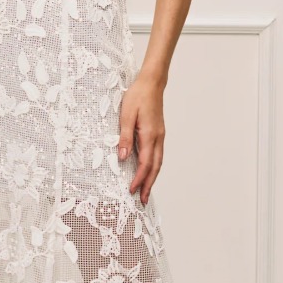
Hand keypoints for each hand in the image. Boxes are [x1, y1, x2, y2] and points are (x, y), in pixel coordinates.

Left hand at [117, 74, 164, 203]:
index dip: (139, 179)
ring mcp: (159, 136)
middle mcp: (157, 138)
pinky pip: (157, 155)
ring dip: (152, 178)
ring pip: (158, 162)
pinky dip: (154, 167)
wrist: (151, 83)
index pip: (145, 164)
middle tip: (143, 200)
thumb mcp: (126, 115)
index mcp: (149, 135)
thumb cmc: (138, 96)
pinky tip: (148, 171)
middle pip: (155, 167)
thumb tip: (123, 158)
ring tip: (146, 190)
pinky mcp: (158, 133)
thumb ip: (125, 137)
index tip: (132, 191)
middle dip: (148, 185)